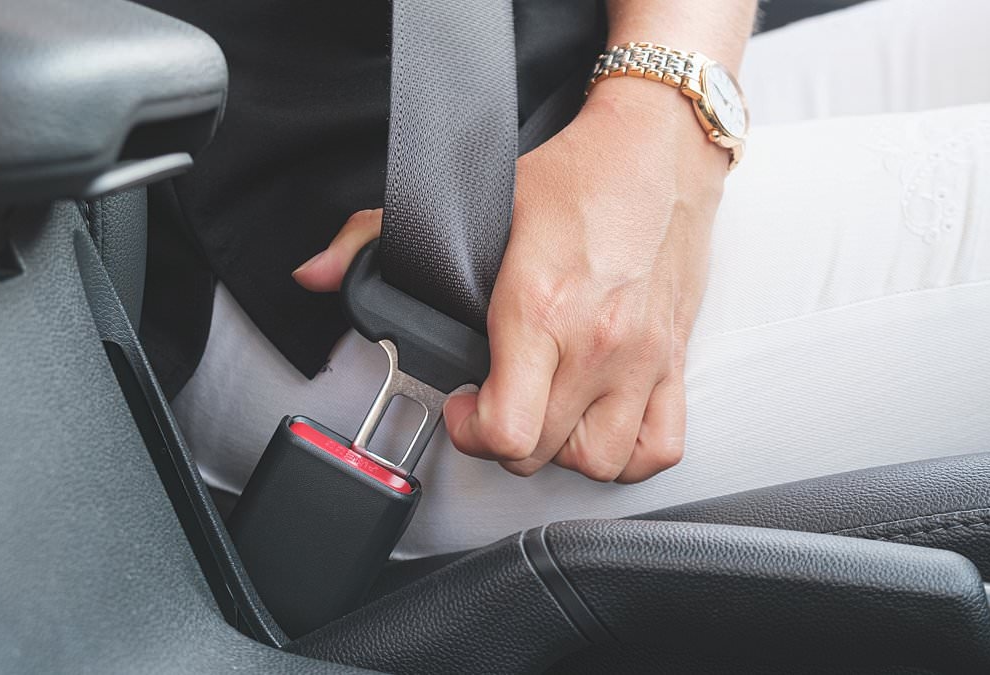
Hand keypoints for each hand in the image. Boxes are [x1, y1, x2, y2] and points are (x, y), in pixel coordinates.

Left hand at [295, 80, 728, 481]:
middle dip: (505, 441)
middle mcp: (595, 343)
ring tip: (545, 417)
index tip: (461, 404)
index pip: (507, 429)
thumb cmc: (577, 177)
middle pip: (542, 452)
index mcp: (538, 307)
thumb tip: (315, 273)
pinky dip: (629, 455)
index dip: (471, 433)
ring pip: (600, 462)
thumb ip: (376, 238)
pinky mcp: (673, 359)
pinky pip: (660, 447)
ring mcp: (641, 357)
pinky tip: (600, 425)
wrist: (659, 150)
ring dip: (563, 453)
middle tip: (494, 404)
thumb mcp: (473, 199)